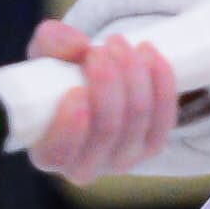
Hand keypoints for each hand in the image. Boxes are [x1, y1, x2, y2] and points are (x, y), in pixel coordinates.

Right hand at [23, 18, 181, 178]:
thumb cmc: (57, 77)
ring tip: (118, 43)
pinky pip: (165, 116)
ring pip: (137, 117)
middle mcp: (85, 165)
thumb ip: (52, 43)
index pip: (57, 154)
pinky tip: (149, 54)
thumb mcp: (44, 55)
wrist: (92, 84)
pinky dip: (160, 80)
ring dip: (132, 72)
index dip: (69, 128)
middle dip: (107, 83)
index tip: (76, 90)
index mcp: (49, 153)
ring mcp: (122, 158)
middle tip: (99, 50)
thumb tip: (78, 45)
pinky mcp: (152, 146)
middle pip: (106, 130)